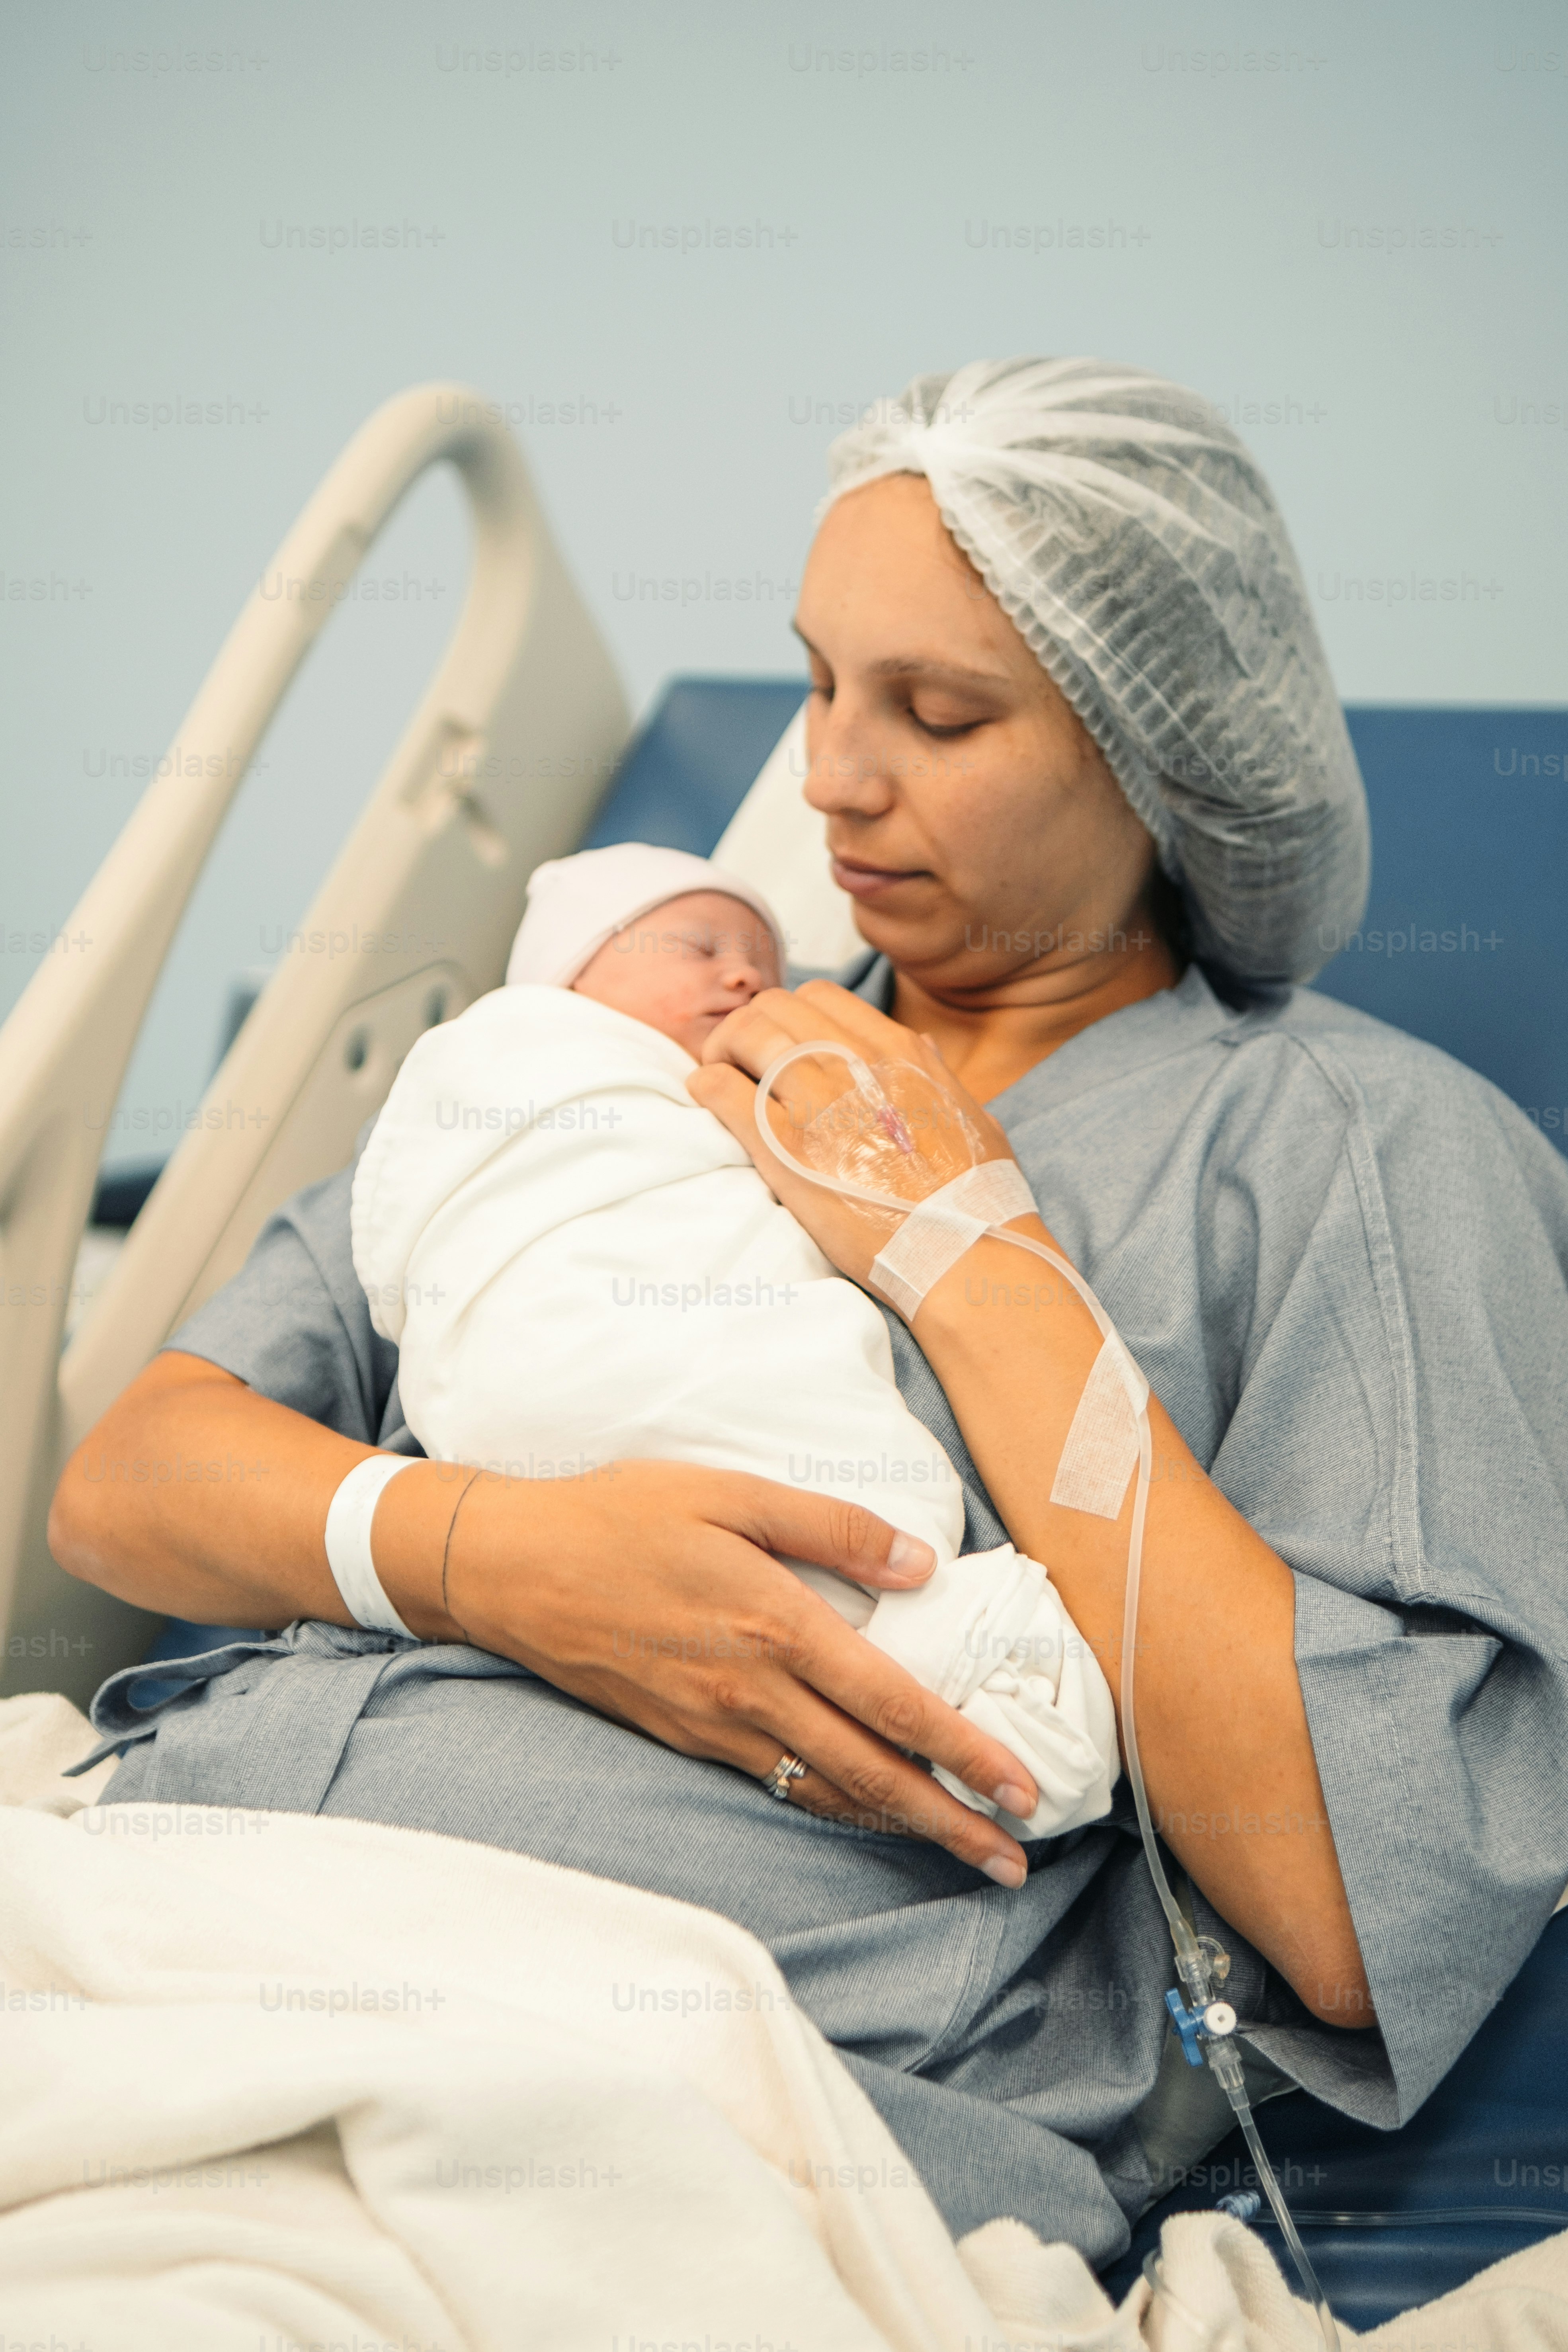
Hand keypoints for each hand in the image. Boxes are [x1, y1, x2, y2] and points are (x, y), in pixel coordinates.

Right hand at [433, 1457, 1039, 1883]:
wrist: (513, 1568)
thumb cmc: (622, 1515)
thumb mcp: (730, 1491)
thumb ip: (832, 1527)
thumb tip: (921, 1565)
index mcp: (774, 1623)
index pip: (892, 1703)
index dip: (964, 1751)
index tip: (1021, 1789)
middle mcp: (750, 1690)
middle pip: (872, 1773)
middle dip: (951, 1822)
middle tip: (1016, 1861)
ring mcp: (715, 1725)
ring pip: (827, 1792)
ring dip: (901, 1826)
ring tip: (961, 1850)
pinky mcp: (685, 1738)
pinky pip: (777, 1784)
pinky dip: (834, 1806)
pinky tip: (867, 1810)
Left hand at [689, 981, 1022, 1291]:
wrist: (962, 1249)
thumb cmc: (973, 1191)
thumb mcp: (967, 1111)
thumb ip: (933, 1072)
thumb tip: (917, 1044)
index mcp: (897, 1050)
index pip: (820, 996)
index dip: (790, 1013)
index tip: (783, 1040)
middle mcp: (853, 1063)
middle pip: (774, 1007)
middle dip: (749, 1025)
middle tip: (741, 1059)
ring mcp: (816, 1103)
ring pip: (743, 1035)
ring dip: (722, 1049)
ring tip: (719, 1075)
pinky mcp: (783, 1149)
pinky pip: (723, 1089)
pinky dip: (706, 1084)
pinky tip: (706, 1095)